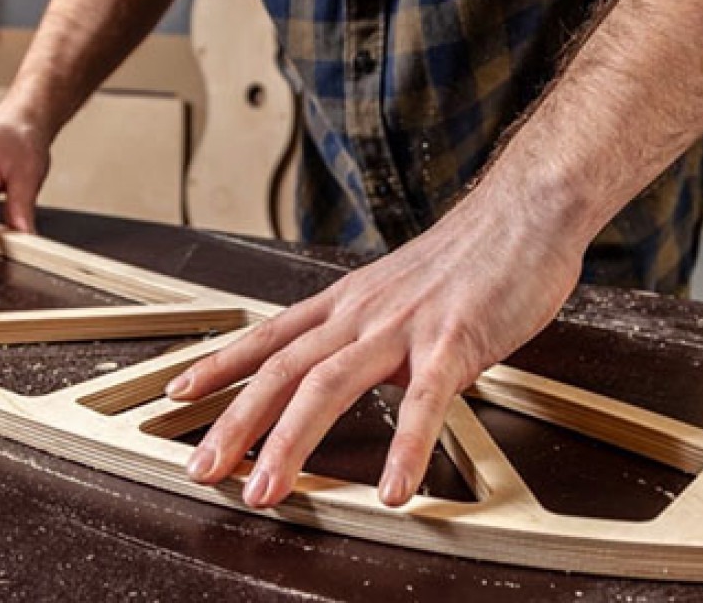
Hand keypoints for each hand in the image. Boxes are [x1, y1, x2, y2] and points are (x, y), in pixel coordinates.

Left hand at [166, 177, 584, 508]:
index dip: (220, 365)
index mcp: (349, 299)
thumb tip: (348, 365)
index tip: (180, 393)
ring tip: (265, 491)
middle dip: (235, 422)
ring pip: (329, 385)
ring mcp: (405, 326)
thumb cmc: (466, 254)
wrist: (522, 210)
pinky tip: (395, 490)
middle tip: (202, 469)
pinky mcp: (455, 341)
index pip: (269, 334)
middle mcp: (363, 312)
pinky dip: (405, 448)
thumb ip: (367, 325)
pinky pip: (425, 403)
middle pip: (281, 368)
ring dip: (290, 442)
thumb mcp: (397, 286)